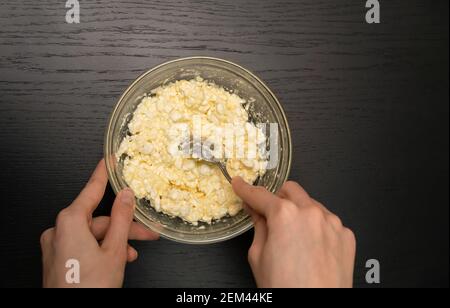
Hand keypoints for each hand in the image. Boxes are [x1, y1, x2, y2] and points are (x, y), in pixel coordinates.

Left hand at [40, 160, 158, 287]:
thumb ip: (123, 218)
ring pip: (93, 234)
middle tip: (148, 232)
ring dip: (116, 242)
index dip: (103, 174)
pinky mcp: (58, 259)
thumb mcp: (115, 249)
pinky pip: (83, 245)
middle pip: (98, 219)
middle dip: (124, 227)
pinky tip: (117, 260)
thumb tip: (127, 196)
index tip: (108, 161)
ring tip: (132, 254)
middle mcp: (58, 230)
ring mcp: (55, 246)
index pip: (91, 190)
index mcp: (69, 222)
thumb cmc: (90, 288)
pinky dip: (102, 250)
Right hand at [232, 178, 355, 287]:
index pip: (260, 195)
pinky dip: (317, 227)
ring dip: (299, 212)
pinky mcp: (346, 236)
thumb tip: (257, 213)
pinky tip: (310, 246)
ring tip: (293, 237)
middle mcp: (311, 213)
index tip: (241, 185)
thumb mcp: (259, 257)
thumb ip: (259, 227)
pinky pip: (328, 221)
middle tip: (268, 213)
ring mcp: (332, 223)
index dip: (246, 189)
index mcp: (285, 215)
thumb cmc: (287, 289)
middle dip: (277, 198)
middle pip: (290, 190)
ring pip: (311, 204)